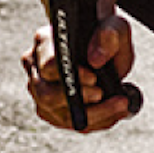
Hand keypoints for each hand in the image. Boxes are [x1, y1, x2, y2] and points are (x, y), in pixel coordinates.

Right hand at [22, 12, 141, 130]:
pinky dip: (94, 121)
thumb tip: (95, 59)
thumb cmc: (105, 38)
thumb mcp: (115, 28)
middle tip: (102, 93)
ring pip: (57, 114)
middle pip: (46, 95)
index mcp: (44, 42)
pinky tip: (112, 112)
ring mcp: (39, 90)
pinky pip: (68, 123)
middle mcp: (35, 67)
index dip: (71, 76)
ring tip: (118, 105)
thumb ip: (110, 35)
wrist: (102, 51)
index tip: (94, 78)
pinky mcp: (49, 110)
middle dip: (79, 99)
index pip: (48, 65)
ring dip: (92, 115)